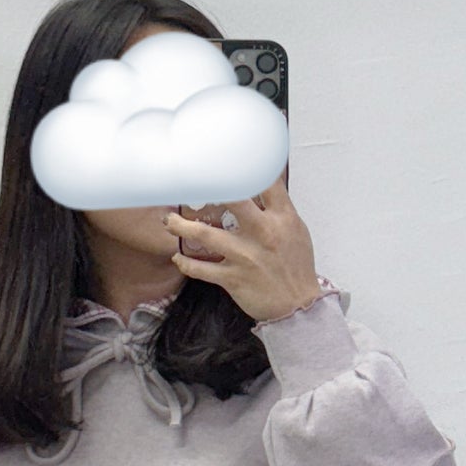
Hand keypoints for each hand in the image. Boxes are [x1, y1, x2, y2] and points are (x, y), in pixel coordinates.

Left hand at [163, 177, 321, 324]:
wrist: (297, 306)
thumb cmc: (296, 266)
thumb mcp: (295, 229)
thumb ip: (277, 207)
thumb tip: (261, 183)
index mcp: (282, 217)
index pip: (266, 181)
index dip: (246, 165)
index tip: (226, 158)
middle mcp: (263, 233)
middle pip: (232, 200)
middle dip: (208, 188)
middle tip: (190, 182)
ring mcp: (245, 256)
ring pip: (205, 234)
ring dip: (181, 225)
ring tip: (168, 220)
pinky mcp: (233, 278)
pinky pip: (201, 269)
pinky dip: (185, 263)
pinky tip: (178, 256)